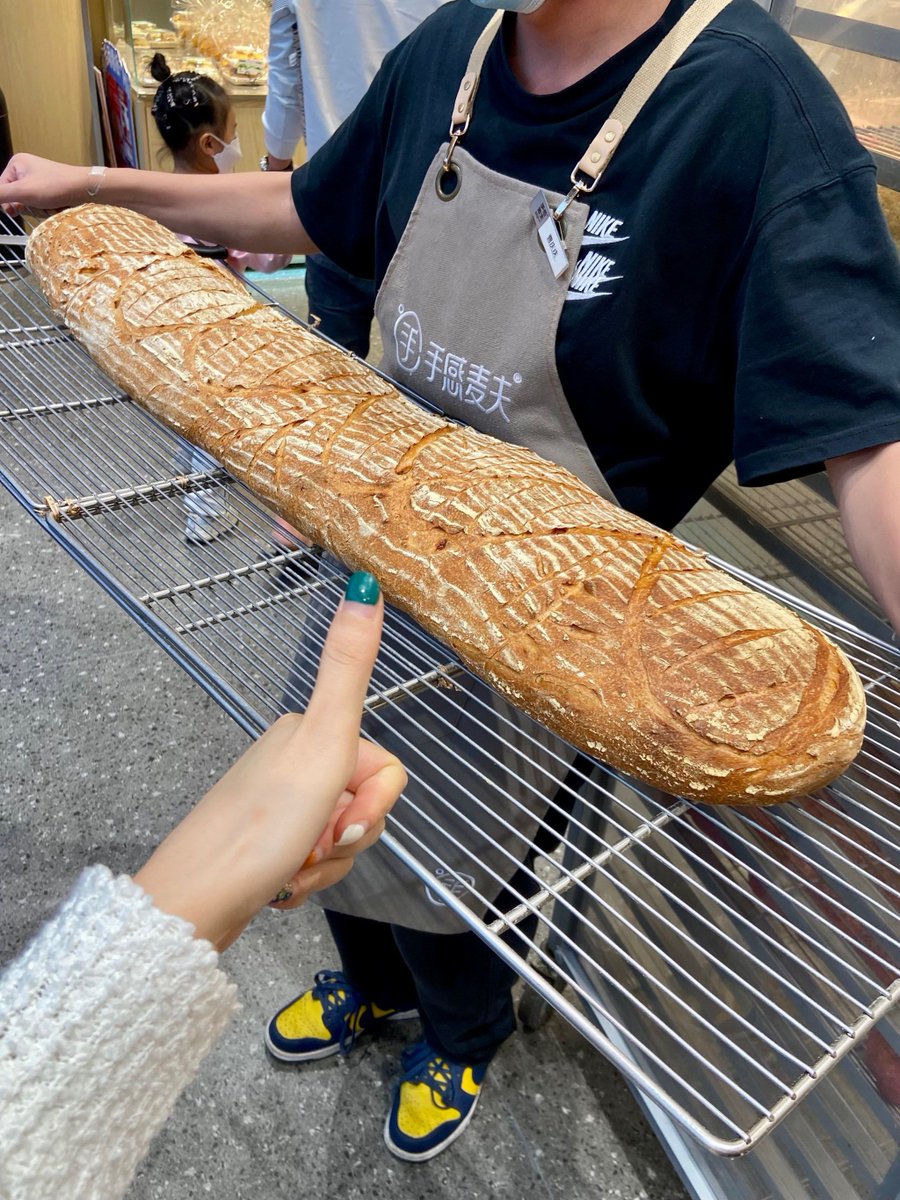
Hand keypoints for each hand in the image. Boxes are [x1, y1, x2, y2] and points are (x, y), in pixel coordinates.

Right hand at [0, 154, 90, 214]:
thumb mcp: (23, 192)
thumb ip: (1, 195)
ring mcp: (38, 176)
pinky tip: (50, 207)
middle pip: (14, 193)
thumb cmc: (57, 186)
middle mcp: (26, 168)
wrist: (84, 187)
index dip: (6, 201)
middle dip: (22, 204)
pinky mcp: (48, 186)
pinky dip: (43, 206)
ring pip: (27, 198)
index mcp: (16, 163)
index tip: (13, 211)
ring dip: (34, 207)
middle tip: (31, 207)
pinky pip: (38, 200)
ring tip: (44, 206)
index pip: (1, 187)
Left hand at [134, 572, 405, 950]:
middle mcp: (296, 761)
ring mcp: (283, 803)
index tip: (343, 821)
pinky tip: (282, 883)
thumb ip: (349, 666)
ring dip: (328, 864)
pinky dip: (307, 879)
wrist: (196, 901)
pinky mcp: (271, 843)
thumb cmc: (261, 823)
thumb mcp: (323, 741)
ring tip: (293, 868)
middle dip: (349, 839)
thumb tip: (363, 582)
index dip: (373, 804)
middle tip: (313, 846)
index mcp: (310, 731)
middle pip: (366, 804)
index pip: (384, 769)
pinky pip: (316, 861)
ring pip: (345, 837)